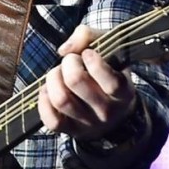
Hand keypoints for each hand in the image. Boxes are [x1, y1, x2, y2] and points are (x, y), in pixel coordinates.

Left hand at [37, 25, 136, 141]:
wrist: (114, 108)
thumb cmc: (108, 70)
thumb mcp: (109, 48)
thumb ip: (89, 36)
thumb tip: (64, 50)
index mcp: (124, 92)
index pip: (110, 81)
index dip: (93, 61)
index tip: (88, 54)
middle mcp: (108, 112)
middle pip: (76, 81)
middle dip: (68, 63)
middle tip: (71, 61)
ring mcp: (89, 124)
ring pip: (61, 99)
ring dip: (53, 79)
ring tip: (59, 74)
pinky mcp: (72, 131)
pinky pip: (51, 120)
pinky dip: (44, 100)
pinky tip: (49, 90)